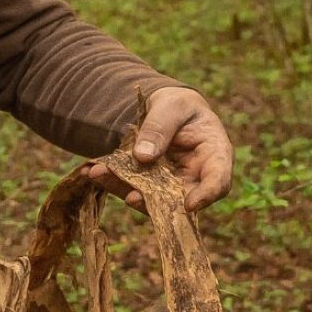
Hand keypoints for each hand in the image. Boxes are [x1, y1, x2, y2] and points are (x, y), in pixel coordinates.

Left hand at [86, 86, 234, 211]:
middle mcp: (195, 178)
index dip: (207, 195)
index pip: (219, 181)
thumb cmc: (178, 106)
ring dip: (124, 190)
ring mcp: (171, 187)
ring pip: (151, 199)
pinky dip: (112, 182)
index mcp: (214, 154)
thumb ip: (160, 127)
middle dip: (155, 201)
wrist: (163, 110)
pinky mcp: (149, 188)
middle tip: (131, 197)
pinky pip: (132, 189)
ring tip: (98, 173)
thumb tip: (143, 157)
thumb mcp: (172, 106)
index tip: (189, 205)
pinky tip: (92, 171)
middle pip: (181, 199)